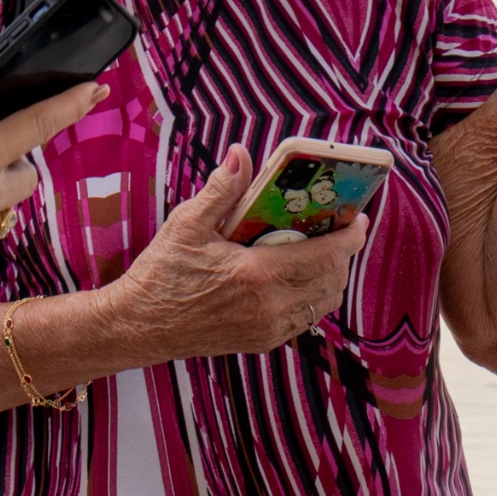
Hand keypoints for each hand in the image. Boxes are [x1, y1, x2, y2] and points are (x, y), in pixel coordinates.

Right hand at [100, 146, 367, 362]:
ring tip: (321, 250)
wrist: (138, 325)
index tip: (358, 218)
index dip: (350, 236)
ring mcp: (267, 329)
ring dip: (330, 276)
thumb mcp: (188, 223)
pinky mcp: (260, 341)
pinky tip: (297, 277)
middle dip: (343, 253)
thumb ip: (223, 189)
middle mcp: (271, 306)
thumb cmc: (161, 273)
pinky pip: (304, 319)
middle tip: (338, 228)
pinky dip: (311, 297)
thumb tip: (242, 153)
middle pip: (332, 279)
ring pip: (322, 303)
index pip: (326, 255)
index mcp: (259, 275)